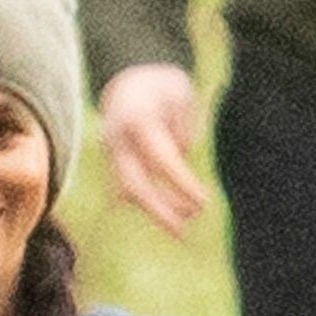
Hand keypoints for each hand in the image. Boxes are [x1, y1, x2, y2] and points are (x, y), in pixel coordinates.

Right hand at [100, 63, 208, 237]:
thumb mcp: (181, 96)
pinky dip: (151, 202)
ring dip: (156, 209)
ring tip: (184, 223)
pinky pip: (129, 191)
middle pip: (134, 184)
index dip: (182, 183)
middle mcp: (118, 140)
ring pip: (128, 192)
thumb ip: (182, 128)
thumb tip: (181, 156)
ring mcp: (111, 155)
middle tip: (182, 232)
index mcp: (138, 119)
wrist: (129, 83)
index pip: (161, 160)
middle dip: (158, 210)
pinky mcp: (113, 166)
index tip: (203, 201)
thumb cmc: (162, 88)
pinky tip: (173, 212)